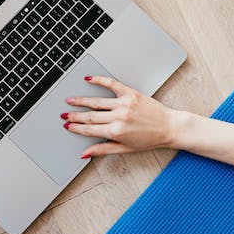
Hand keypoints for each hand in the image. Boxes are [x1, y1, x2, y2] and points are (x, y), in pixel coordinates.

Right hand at [62, 76, 181, 157]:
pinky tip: (89, 79)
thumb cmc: (150, 139)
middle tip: (64, 115)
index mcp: (116, 132)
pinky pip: (112, 85)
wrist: (169, 127)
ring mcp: (124, 104)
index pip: (90, 130)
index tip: (67, 126)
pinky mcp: (131, 94)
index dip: (76, 128)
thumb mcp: (125, 149)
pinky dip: (100, 81)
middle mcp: (119, 117)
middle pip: (90, 116)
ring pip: (97, 102)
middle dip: (75, 116)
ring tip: (71, 100)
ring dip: (81, 101)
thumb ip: (103, 150)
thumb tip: (85, 154)